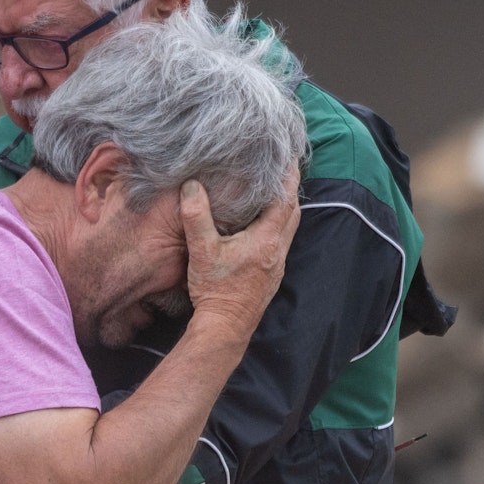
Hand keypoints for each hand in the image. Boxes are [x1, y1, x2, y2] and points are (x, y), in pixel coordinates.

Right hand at [178, 172, 299, 334]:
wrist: (225, 326)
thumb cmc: (215, 289)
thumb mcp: (201, 250)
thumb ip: (197, 216)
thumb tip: (191, 185)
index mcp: (266, 240)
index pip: (285, 200)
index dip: (289, 176)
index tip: (290, 157)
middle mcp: (277, 250)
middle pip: (293, 211)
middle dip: (290, 188)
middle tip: (284, 167)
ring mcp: (277, 264)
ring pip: (289, 227)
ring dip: (285, 207)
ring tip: (275, 189)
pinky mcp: (272, 274)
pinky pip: (282, 241)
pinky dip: (279, 224)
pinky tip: (264, 223)